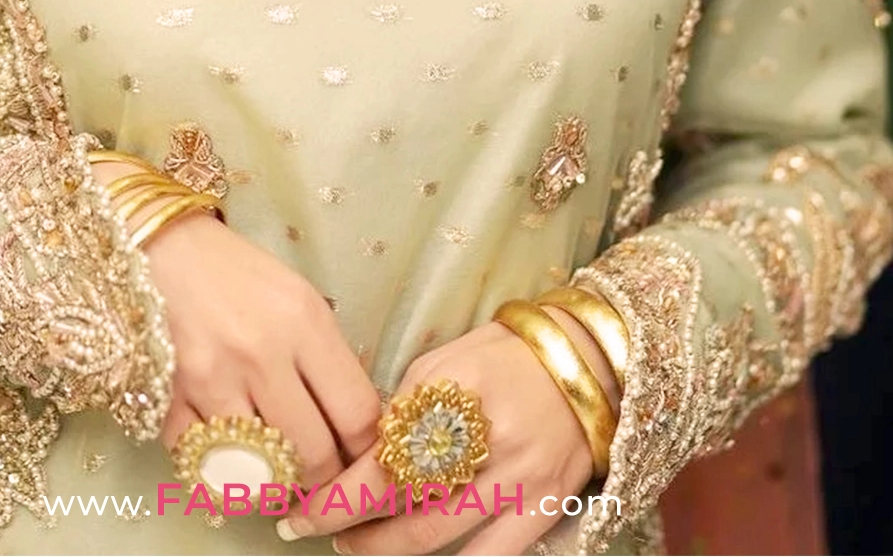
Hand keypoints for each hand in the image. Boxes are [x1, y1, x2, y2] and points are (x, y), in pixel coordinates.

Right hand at [92, 162, 382, 500]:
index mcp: (305, 322)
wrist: (162, 247)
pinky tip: (225, 452)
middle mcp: (263, 354)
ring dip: (272, 483)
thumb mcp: (298, 300)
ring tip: (275, 474)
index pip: (357, 414)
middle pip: (314, 455)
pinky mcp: (167, 398)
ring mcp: (212, 380)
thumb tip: (350, 429)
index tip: (360, 461)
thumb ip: (324, 360)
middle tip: (318, 480)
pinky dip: (216, 468)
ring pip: (261, 472)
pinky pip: (203, 463)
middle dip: (322, 480)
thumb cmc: (238, 274)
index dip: (365, 451)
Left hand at [278, 315, 613, 554]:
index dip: (339, 489)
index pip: (385, 452)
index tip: (302, 505)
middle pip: (403, 497)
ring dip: (384, 547)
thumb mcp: (448, 359)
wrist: (589, 362)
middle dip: (350, 521)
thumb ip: (405, 402)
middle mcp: (489, 436)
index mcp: (458, 388)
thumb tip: (359, 446)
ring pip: (436, 534)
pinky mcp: (544, 508)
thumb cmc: (507, 355)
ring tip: (352, 544)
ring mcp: (520, 478)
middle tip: (312, 526)